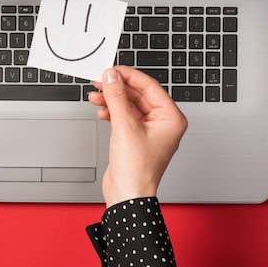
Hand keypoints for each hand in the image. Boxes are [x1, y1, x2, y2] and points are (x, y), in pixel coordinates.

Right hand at [88, 66, 187, 206]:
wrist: (127, 196)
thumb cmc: (137, 171)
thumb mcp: (125, 127)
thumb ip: (117, 97)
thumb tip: (112, 77)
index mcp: (171, 118)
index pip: (150, 87)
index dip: (129, 76)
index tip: (113, 70)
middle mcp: (163, 123)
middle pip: (138, 95)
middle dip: (117, 89)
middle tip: (101, 81)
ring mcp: (149, 131)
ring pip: (129, 105)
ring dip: (112, 100)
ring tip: (96, 96)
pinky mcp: (136, 137)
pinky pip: (124, 117)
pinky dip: (112, 112)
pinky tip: (101, 111)